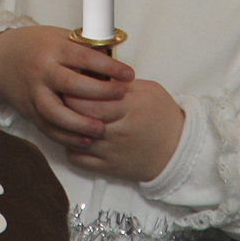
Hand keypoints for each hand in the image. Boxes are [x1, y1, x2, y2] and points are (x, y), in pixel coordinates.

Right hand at [0, 26, 134, 148]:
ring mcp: (34, 92)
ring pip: (56, 112)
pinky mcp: (29, 110)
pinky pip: (47, 127)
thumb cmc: (38, 46)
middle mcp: (42, 71)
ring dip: (80, 123)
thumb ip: (84, 48)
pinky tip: (84, 140)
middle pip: (72, 85)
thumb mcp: (60, 38)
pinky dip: (66, 136)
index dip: (109, 66)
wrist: (1, 59)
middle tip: (121, 96)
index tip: (128, 74)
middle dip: (100, 93)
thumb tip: (115, 60)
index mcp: (54, 49)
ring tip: (102, 129)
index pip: (84, 57)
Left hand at [64, 79, 185, 181]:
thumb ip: (122, 83)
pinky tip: (72, 136)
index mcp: (130, 108)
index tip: (69, 82)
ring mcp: (112, 152)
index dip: (75, 91)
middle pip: (81, 118)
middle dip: (66, 106)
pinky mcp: (108, 168)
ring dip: (64, 126)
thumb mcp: (149, 90)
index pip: (92, 100)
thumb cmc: (162, 115)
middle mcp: (118, 131)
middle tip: (61, 96)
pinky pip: (78, 159)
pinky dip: (70, 147)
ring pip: (75, 140)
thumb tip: (96, 72)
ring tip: (62, 114)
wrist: (178, 150)